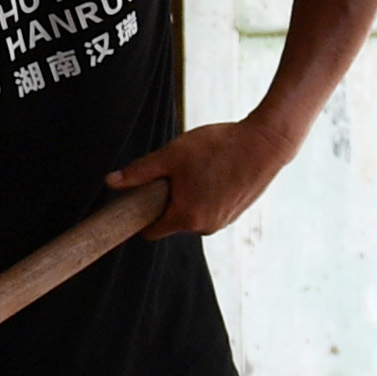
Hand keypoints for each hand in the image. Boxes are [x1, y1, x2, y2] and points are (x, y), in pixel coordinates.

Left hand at [104, 116, 300, 236]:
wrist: (266, 143)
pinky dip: (206, 193)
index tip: (138, 199)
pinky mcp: (235, 212)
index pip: (151, 232)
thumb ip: (140, 172)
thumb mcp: (172, 155)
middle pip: (171, 220)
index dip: (140, 216)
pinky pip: (209, 207)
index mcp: (186, 218)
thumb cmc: (218, 147)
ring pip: (191, 213)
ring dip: (187, 196)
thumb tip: (111, 183)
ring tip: (198, 167)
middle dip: (167, 200)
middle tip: (174, 170)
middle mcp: (205, 227)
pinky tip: (214, 170)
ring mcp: (223, 221)